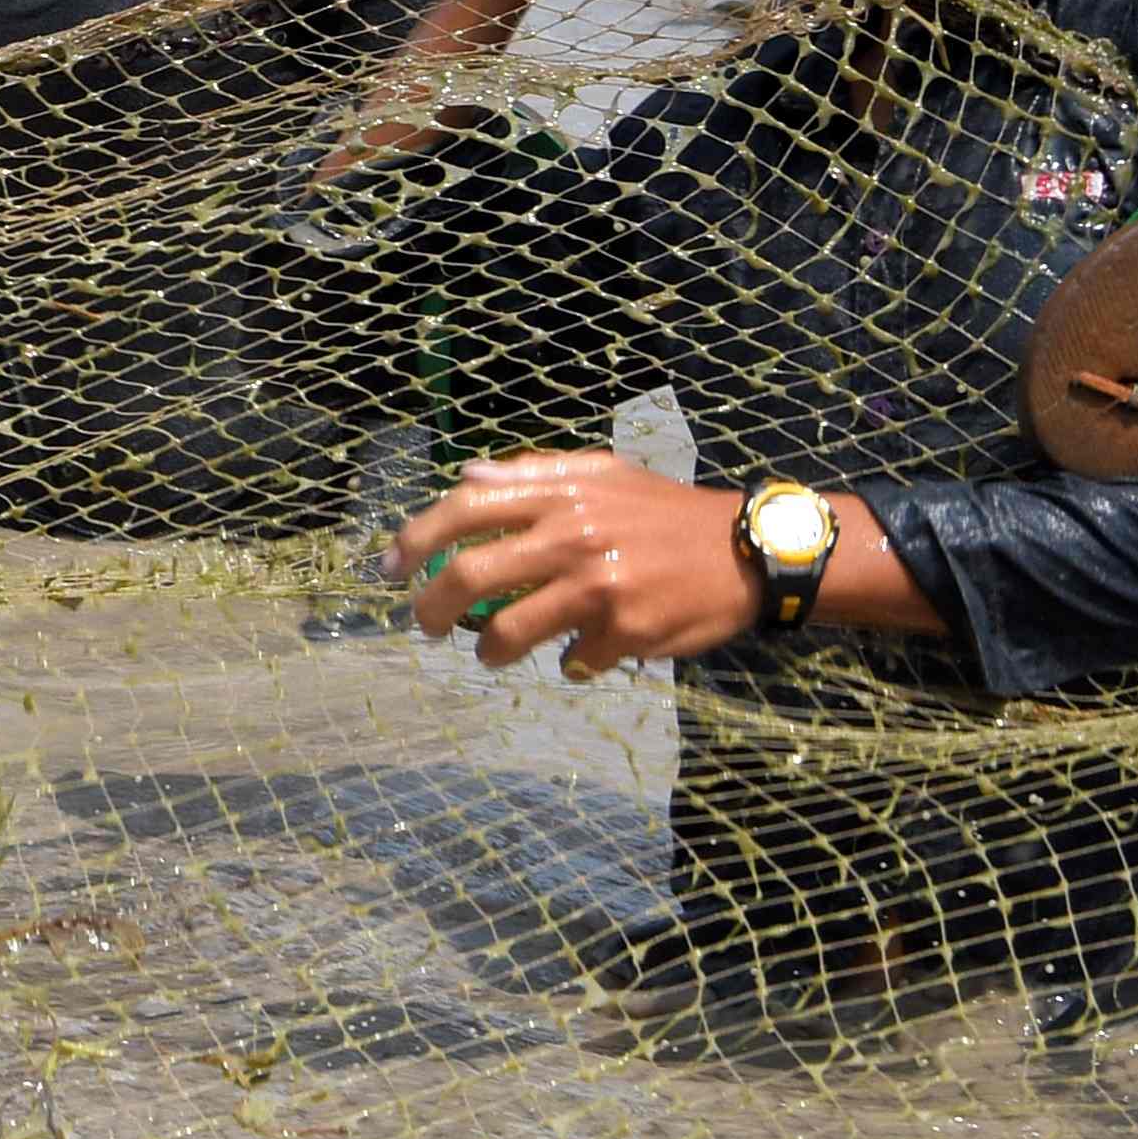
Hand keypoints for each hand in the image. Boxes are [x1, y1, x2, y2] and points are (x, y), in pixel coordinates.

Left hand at [383, 451, 752, 675]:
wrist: (746, 552)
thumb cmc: (664, 513)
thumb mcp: (604, 475)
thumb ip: (533, 474)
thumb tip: (465, 477)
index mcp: (561, 494)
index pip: (465, 510)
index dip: (415, 539)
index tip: (391, 567)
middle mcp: (573, 536)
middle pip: (470, 576)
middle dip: (432, 608)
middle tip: (426, 625)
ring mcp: (598, 587)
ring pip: (509, 631)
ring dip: (490, 649)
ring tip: (492, 652)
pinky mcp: (624, 632)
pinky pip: (571, 662)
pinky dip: (570, 664)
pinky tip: (581, 655)